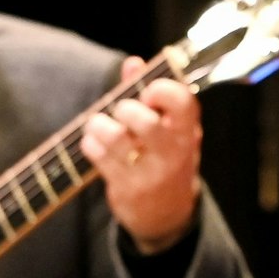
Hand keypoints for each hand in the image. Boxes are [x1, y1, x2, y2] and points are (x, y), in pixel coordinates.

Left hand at [79, 55, 200, 252]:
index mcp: (188, 131)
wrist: (168, 214)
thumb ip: (150, 91)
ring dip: (99, 125)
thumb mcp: (169, 127)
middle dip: (125, 109)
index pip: (182, 101)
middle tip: (121, 112)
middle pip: (144, 121)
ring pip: (116, 138)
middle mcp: (173, 152)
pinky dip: (91, 144)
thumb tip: (133, 63)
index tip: (147, 93)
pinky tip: (95, 143)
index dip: (160, 89)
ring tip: (99, 125)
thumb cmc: (165, 157)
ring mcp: (150, 173)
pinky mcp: (127, 189)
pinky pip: (99, 156)